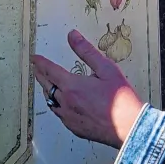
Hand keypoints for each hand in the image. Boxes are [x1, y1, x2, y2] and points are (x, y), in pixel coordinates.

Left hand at [31, 30, 146, 148]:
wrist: (130, 127)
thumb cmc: (122, 99)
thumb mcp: (106, 68)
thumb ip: (86, 51)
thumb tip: (72, 36)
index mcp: (72, 86)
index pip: (49, 70)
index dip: (40, 62)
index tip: (34, 58)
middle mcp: (66, 102)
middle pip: (46, 86)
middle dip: (40, 75)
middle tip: (36, 69)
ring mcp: (69, 117)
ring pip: (51, 101)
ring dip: (47, 90)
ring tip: (46, 85)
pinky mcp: (75, 128)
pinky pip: (59, 114)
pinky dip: (56, 105)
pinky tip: (61, 104)